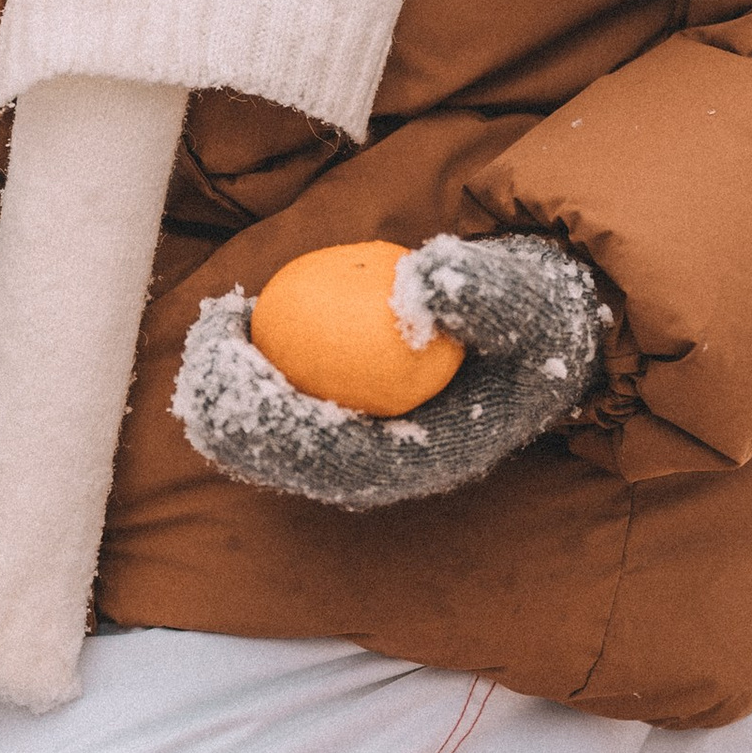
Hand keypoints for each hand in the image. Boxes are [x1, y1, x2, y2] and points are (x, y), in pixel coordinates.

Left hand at [172, 231, 605, 509]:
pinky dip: (245, 371)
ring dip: (226, 389)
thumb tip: (418, 279)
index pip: (329, 455)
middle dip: (229, 405)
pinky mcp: (341, 425)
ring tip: (217, 319)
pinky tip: (233, 316)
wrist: (538, 329)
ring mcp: (357, 454)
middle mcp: (383, 473)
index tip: (240, 351)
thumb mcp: (528, 298)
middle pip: (281, 461)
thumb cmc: (533, 316)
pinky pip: (276, 409)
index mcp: (424, 461)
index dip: (271, 412)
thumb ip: (483, 291)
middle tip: (213, 329)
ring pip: (266, 445)